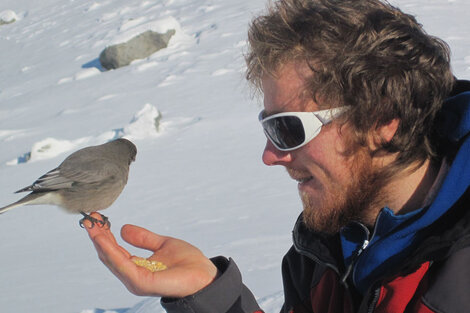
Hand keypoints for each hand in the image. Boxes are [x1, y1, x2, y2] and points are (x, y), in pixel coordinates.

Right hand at [84, 213, 217, 297]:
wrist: (205, 275)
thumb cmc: (188, 264)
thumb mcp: (162, 244)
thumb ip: (143, 238)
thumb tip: (124, 228)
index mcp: (137, 268)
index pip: (115, 251)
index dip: (104, 235)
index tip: (97, 218)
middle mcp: (133, 276)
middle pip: (109, 255)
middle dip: (98, 236)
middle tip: (90, 218)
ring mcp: (136, 280)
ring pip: (112, 259)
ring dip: (100, 242)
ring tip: (93, 225)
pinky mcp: (141, 282)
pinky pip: (122, 265)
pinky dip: (111, 251)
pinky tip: (104, 238)